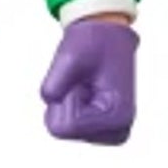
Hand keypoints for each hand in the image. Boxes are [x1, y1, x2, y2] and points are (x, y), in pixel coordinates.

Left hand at [40, 18, 136, 144]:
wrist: (108, 36)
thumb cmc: (94, 43)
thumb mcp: (71, 57)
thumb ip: (54, 84)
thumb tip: (49, 100)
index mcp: (118, 117)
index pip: (67, 127)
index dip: (66, 97)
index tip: (85, 79)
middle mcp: (117, 130)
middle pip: (61, 130)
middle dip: (65, 101)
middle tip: (83, 80)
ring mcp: (107, 132)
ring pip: (60, 127)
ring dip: (66, 102)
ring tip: (84, 84)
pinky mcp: (97, 129)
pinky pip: (61, 123)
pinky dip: (66, 105)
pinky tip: (84, 90)